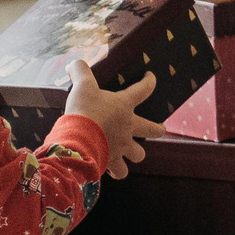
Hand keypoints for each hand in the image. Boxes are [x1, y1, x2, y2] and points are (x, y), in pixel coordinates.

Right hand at [63, 60, 167, 177]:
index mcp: (124, 106)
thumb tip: (74, 62)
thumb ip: (80, 72)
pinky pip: (119, 172)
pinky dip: (116, 171)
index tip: (150, 77)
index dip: (149, 82)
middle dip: (157, 130)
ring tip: (129, 152)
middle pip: (153, 130)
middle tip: (160, 129)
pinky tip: (110, 168)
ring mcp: (122, 146)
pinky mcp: (112, 162)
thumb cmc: (84, 110)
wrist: (78, 140)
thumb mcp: (82, 86)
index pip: (144, 90)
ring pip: (138, 155)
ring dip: (135, 154)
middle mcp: (128, 127)